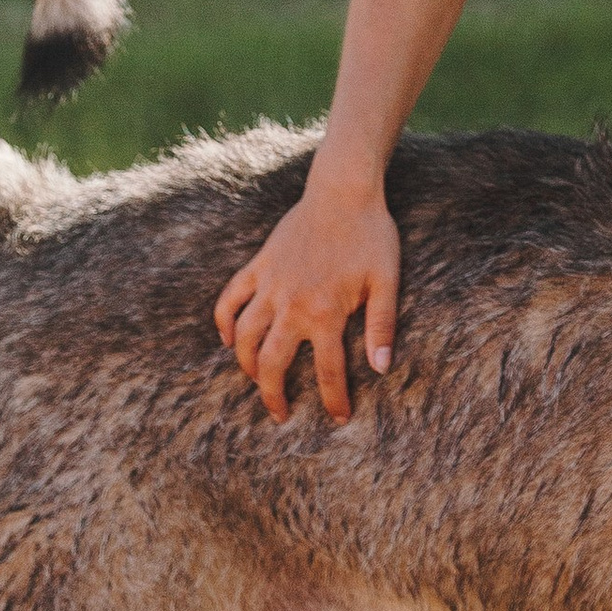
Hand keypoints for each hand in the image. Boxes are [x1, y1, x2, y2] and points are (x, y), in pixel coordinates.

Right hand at [216, 167, 401, 422]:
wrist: (343, 192)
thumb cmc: (371, 236)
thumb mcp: (387, 281)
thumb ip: (382, 326)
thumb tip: (381, 368)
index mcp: (326, 313)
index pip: (327, 372)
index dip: (333, 400)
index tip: (337, 418)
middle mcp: (292, 305)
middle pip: (271, 363)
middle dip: (272, 395)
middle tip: (280, 414)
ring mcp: (270, 285)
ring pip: (245, 336)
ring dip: (246, 364)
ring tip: (255, 380)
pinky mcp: (259, 266)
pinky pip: (230, 299)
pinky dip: (224, 321)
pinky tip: (229, 339)